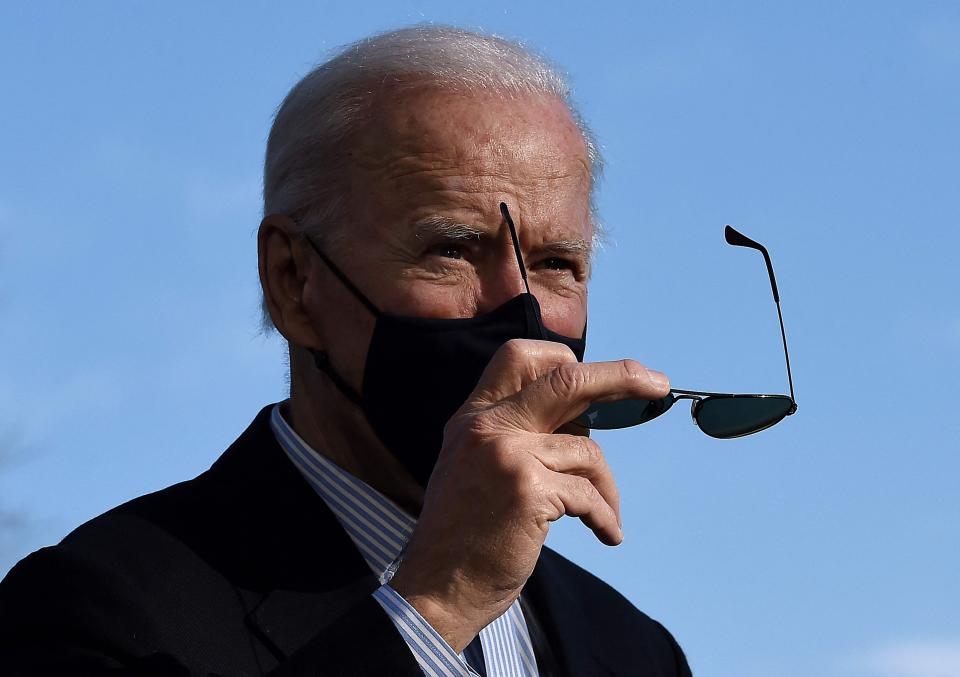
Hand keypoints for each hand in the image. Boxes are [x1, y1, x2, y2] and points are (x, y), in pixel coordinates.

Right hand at [389, 338, 669, 650]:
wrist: (435, 587)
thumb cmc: (462, 536)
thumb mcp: (474, 468)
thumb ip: (515, 437)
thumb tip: (581, 424)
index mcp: (474, 417)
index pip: (519, 356)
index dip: (563, 358)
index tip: (596, 376)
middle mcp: (488, 427)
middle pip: (566, 379)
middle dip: (619, 377)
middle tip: (656, 383)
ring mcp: (508, 455)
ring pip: (588, 450)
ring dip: (606, 487)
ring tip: (606, 515)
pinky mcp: (528, 490)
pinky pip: (588, 494)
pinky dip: (604, 516)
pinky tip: (607, 534)